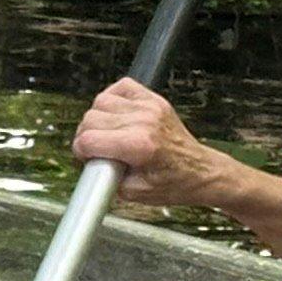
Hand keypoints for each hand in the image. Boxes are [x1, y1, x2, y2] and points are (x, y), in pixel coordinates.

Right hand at [74, 79, 231, 210]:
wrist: (200, 171)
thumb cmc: (173, 183)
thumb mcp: (134, 192)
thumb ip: (106, 177)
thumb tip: (89, 164)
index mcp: (140, 146)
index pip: (89, 139)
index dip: (80, 151)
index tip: (86, 157)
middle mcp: (144, 121)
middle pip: (90, 118)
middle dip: (87, 137)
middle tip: (97, 150)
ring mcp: (150, 107)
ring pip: (101, 102)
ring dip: (98, 118)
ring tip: (108, 134)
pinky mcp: (154, 100)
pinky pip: (120, 87)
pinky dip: (112, 99)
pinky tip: (117, 115)